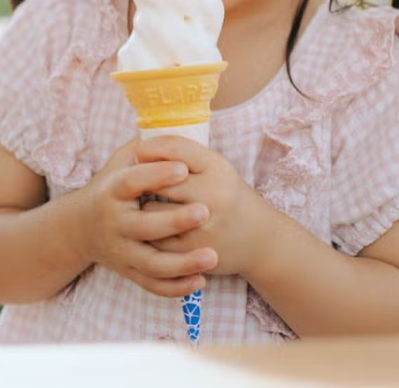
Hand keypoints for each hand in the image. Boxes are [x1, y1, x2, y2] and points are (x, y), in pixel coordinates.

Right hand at [76, 139, 218, 297]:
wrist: (80, 228)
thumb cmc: (111, 188)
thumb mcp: (119, 162)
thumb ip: (144, 148)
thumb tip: (171, 127)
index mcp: (111, 192)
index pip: (132, 182)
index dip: (156, 175)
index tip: (183, 168)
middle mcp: (114, 224)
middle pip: (143, 227)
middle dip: (175, 221)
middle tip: (205, 211)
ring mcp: (121, 252)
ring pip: (152, 264)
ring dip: (182, 263)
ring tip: (212, 256)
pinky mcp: (129, 273)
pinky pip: (153, 285)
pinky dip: (176, 288)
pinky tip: (200, 281)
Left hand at [137, 135, 270, 276]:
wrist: (261, 240)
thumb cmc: (229, 198)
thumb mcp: (217, 170)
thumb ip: (185, 157)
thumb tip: (140, 149)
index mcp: (218, 167)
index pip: (175, 147)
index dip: (150, 148)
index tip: (139, 153)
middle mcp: (214, 194)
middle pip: (159, 180)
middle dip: (144, 181)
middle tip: (137, 183)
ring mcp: (204, 224)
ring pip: (151, 211)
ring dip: (144, 209)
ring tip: (148, 207)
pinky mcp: (194, 250)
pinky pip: (155, 239)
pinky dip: (150, 234)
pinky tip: (155, 229)